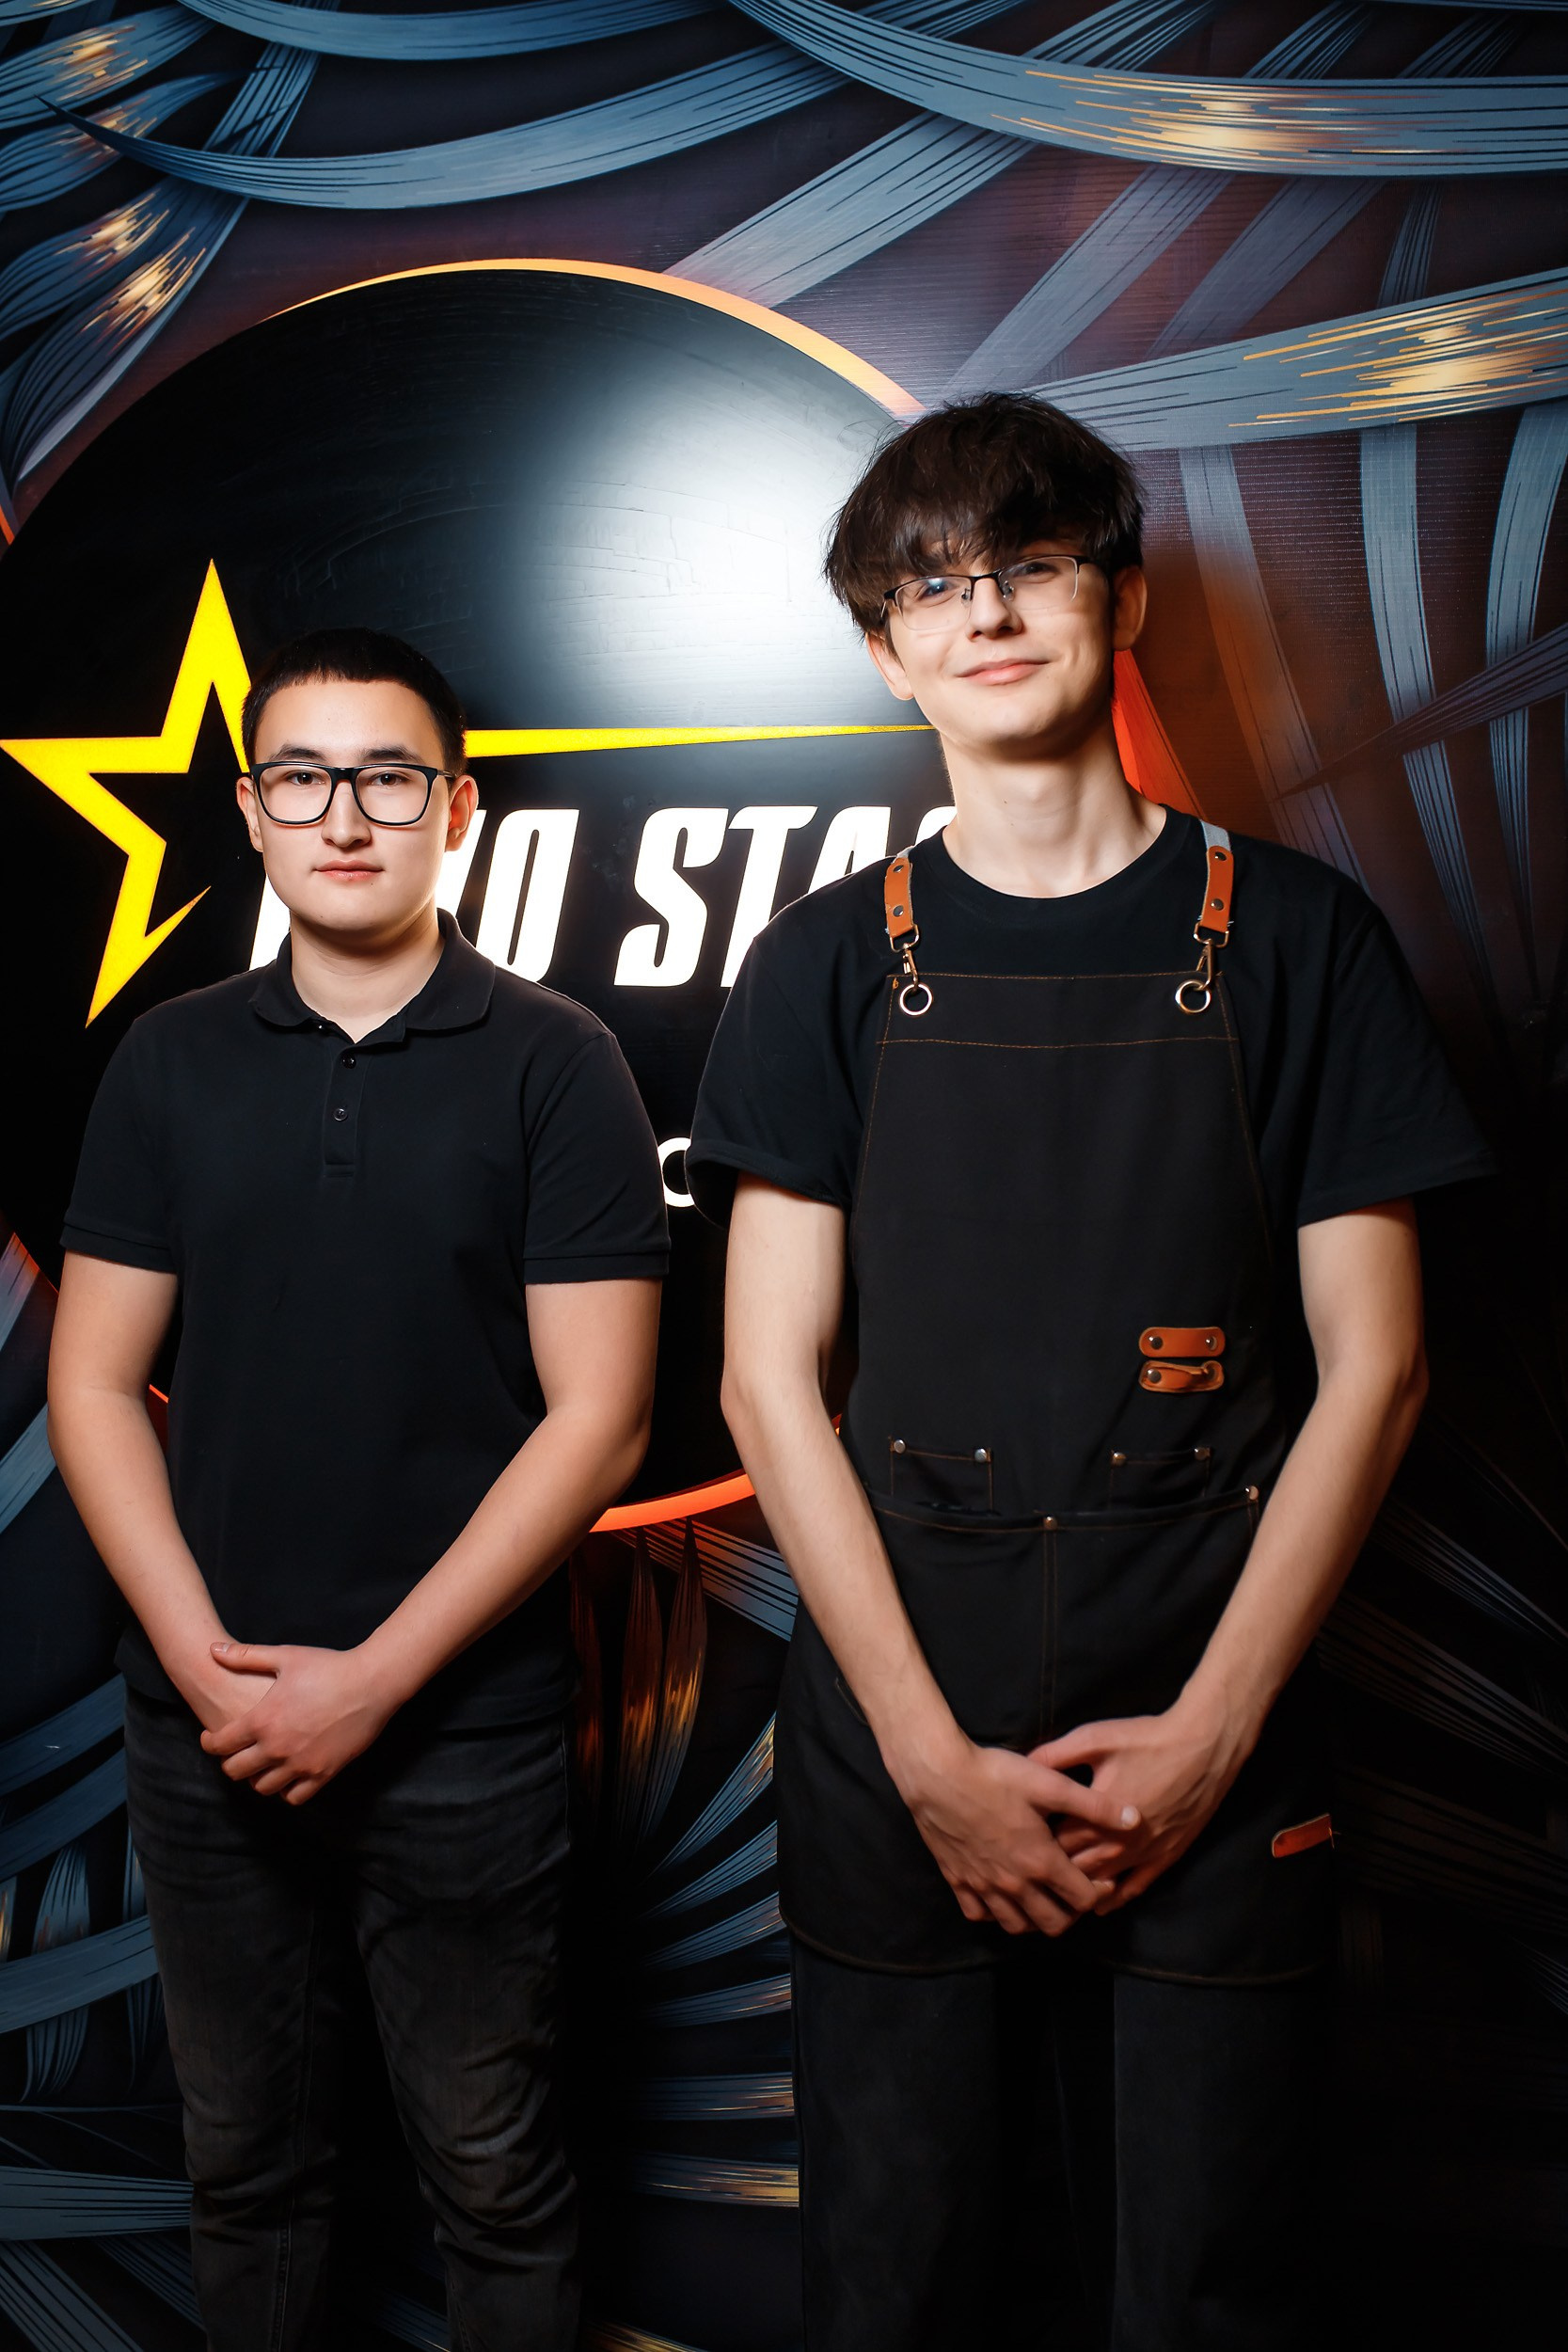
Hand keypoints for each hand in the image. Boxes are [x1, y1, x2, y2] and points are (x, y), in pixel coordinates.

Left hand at [199, 1642, 397, 1803]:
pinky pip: (294, 1797)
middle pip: (235, 1772)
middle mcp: (277, 1747)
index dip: (210, 1743)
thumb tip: (213, 1649)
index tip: (212, 1738)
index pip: (220, 1744)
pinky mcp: (323, 1773)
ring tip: (263, 1764)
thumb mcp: (285, 1656)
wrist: (371, 1683)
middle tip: (236, 1753)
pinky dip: (286, 1789)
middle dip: (230, 1762)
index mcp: (263, 1720)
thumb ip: (246, 1656)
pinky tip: (289, 1773)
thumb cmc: (328, 1667)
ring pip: (262, 1788)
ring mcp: (301, 1764)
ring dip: (257, 1777)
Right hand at [896, 1733, 1139, 1937]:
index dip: (1098, 1892)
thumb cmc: (995, 1775)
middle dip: (1071, 1914)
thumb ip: (1095, 1805)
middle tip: (1074, 1890)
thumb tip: (1136, 1819)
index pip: (1082, 1900)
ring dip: (1035, 1918)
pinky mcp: (958, 1881)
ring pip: (1016, 1926)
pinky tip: (1001, 1895)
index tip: (1102, 1877)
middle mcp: (1014, 1883)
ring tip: (1041, 1896)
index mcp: (1040, 1861)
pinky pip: (980, 1915)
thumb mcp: (1050, 1784)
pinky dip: (994, 1913)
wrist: (938, 1774)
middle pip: (1052, 1924)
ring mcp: (983, 1886)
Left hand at [1035, 1695, 1248, 1909]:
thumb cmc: (1146, 1740)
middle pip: (1075, 1869)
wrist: (1203, 1747)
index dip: (1035, 1846)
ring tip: (1058, 1893)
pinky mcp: (1166, 1857)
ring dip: (1081, 1889)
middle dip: (1053, 1872)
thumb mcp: (1093, 1740)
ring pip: (1103, 1883)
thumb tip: (1020, 1764)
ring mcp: (1143, 1854)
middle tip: (1033, 1874)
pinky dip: (1116, 1898)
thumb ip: (1054, 1755)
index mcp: (1095, 1816)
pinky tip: (1101, 1906)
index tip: (1021, 1845)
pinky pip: (1137, 1887)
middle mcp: (1117, 1843)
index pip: (1055, 1844)